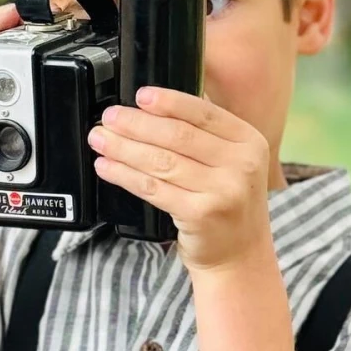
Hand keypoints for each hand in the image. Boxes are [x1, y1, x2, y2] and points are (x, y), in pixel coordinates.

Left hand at [88, 88, 273, 273]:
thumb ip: (206, 134)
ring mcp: (223, 191)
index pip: (204, 113)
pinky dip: (125, 175)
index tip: (140, 96)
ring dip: (124, 147)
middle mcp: (241, 165)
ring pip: (161, 161)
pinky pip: (153, 188)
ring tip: (101, 139)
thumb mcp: (233, 163)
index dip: (169, 102)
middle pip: (178, 135)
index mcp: (249, 142)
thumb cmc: (228, 205)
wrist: (239, 255)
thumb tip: (157, 106)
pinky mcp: (200, 214)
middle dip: (136, 123)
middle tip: (109, 117)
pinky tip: (107, 167)